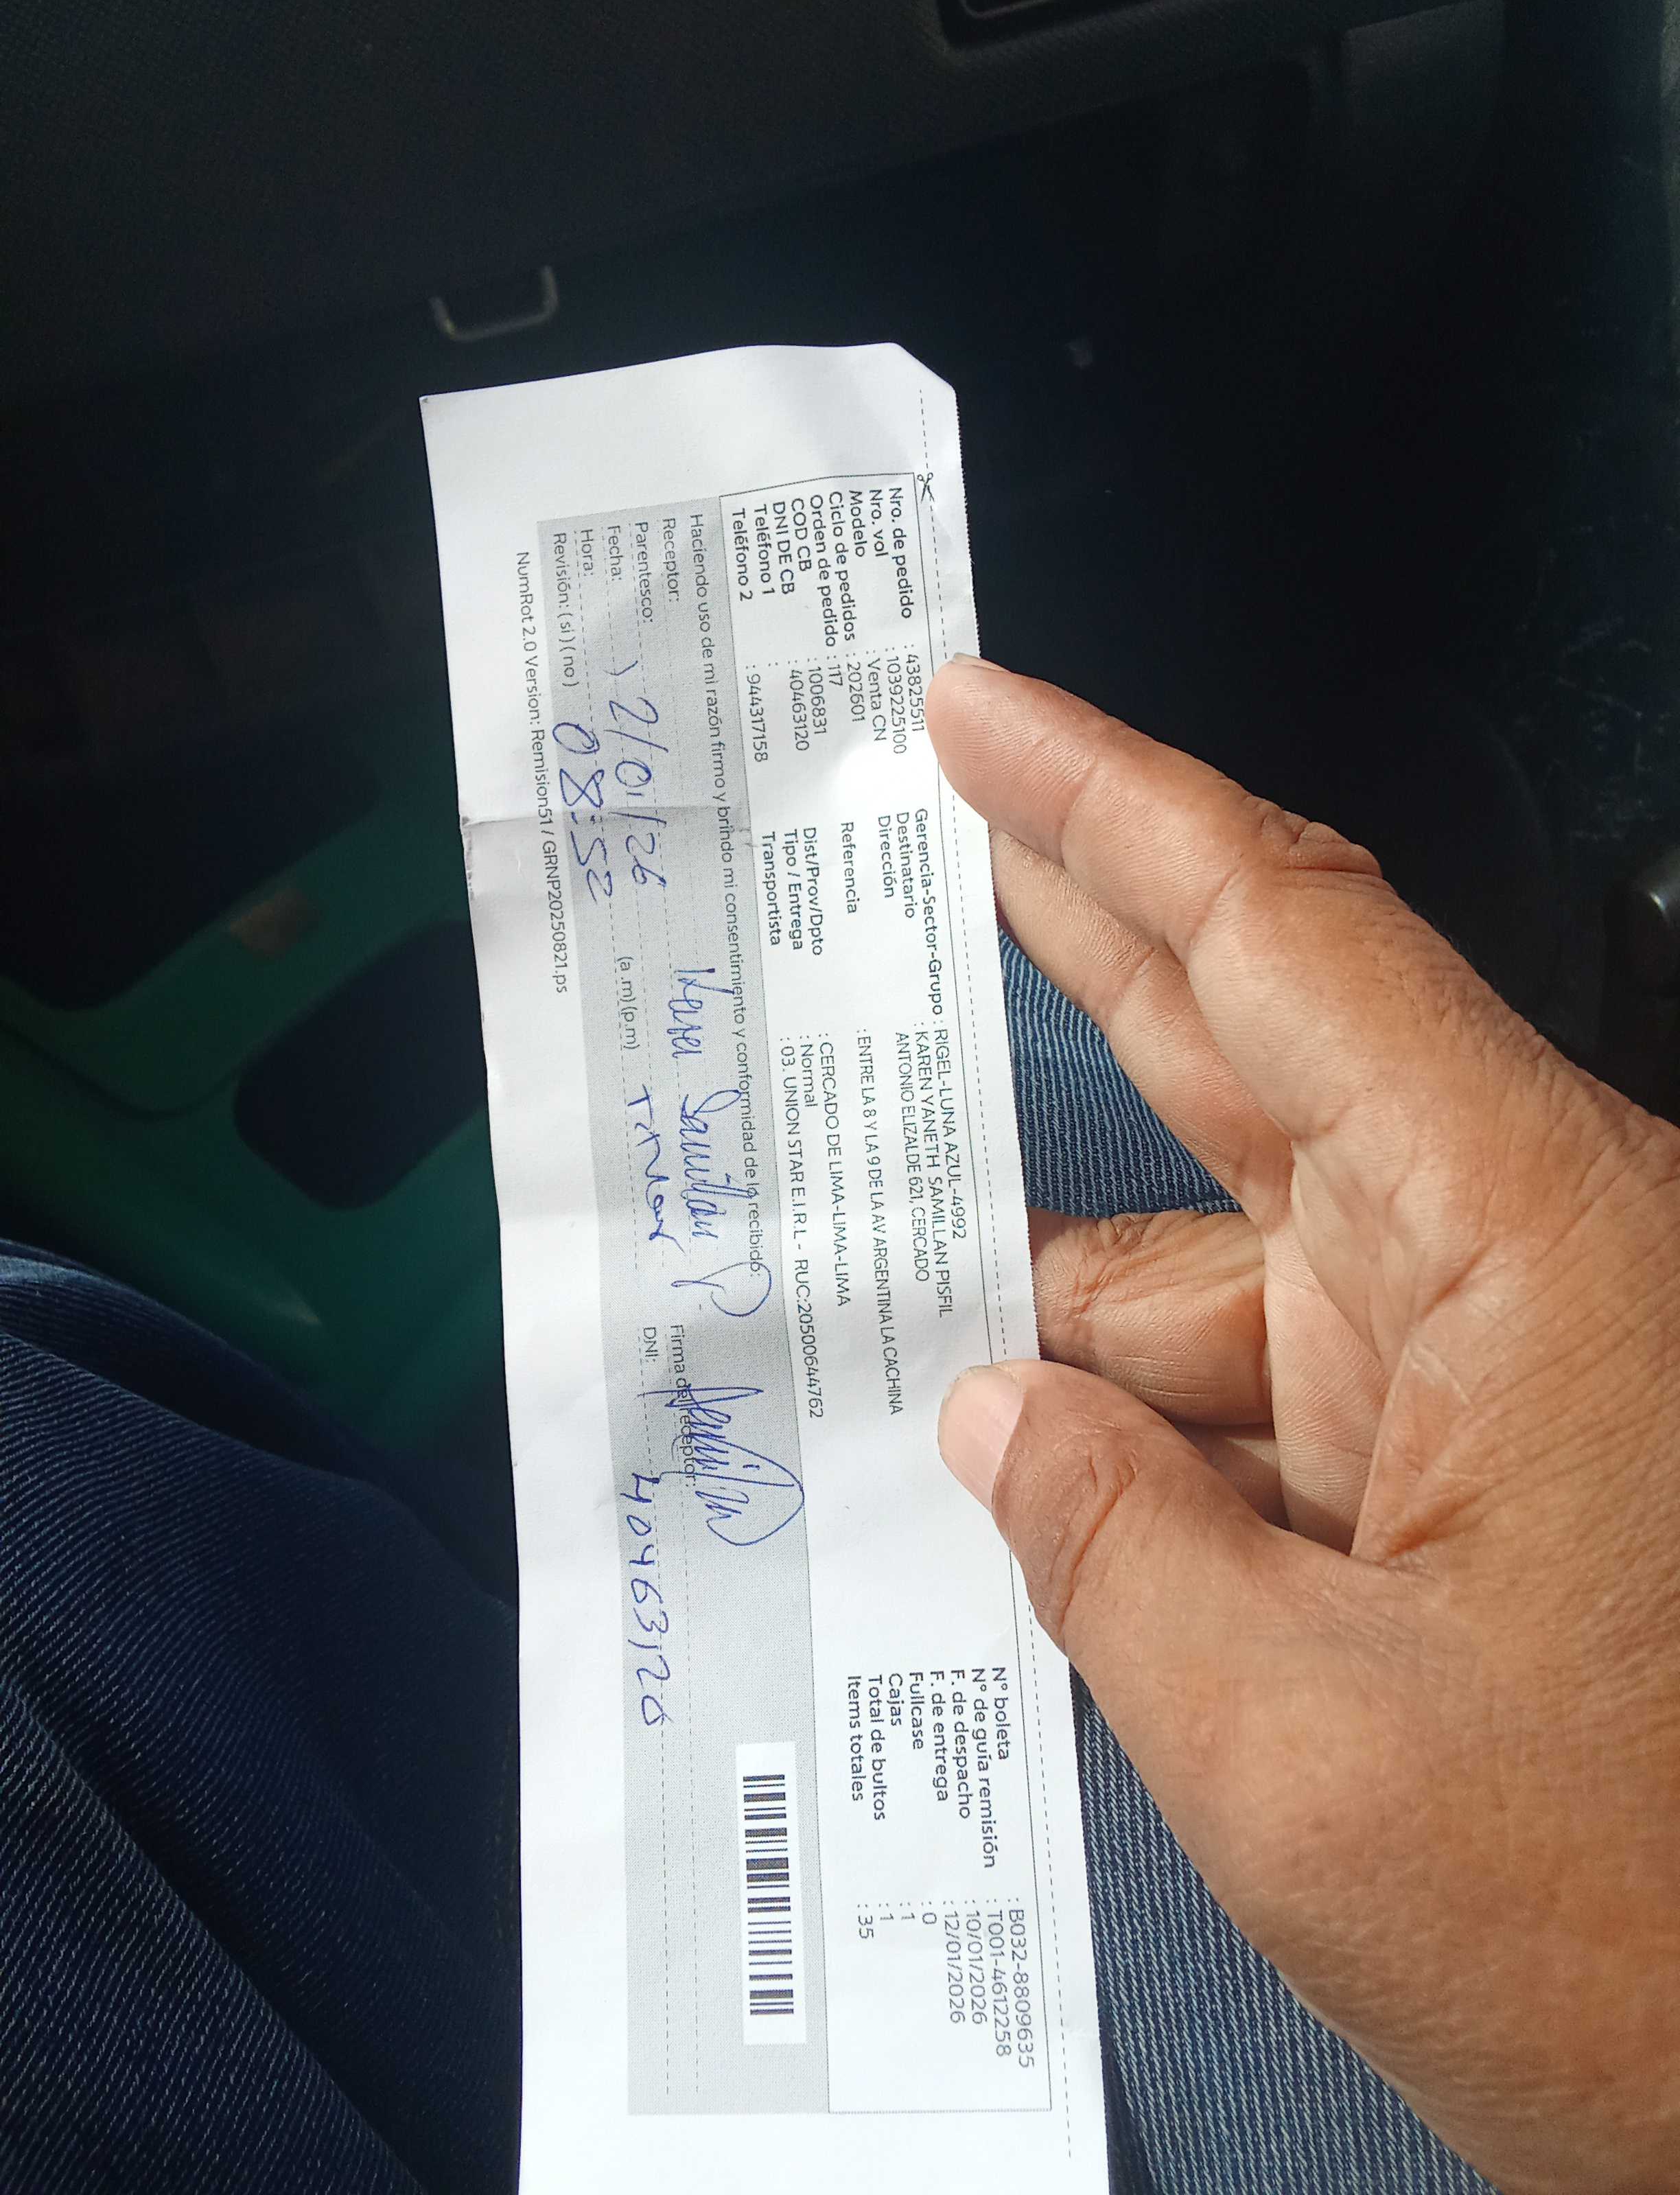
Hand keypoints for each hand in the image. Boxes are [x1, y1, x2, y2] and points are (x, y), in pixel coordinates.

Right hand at [928, 657, 1679, 2194]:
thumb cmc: (1650, 1942)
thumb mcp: (1306, 1764)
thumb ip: (1107, 1552)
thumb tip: (994, 1411)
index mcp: (1524, 1247)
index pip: (1283, 944)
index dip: (1110, 806)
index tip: (976, 714)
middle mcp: (1520, 1264)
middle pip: (1258, 1034)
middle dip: (1081, 923)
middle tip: (925, 821)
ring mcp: (1503, 1369)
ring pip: (1228, 1262)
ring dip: (1069, 1303)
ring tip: (883, 1315)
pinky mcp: (1483, 1470)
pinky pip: (1265, 1392)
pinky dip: (1140, 1427)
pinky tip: (1029, 1477)